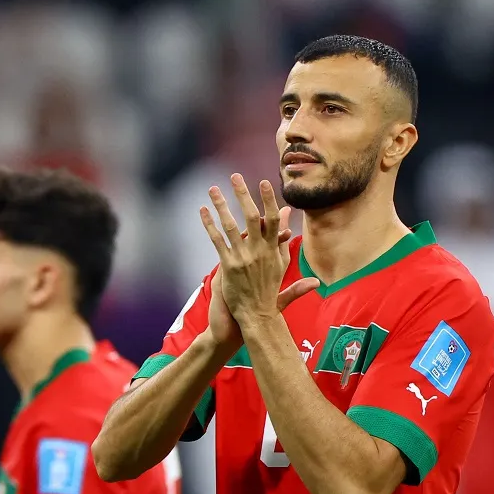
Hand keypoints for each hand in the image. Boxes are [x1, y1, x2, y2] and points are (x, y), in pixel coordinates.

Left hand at [201, 174, 318, 329]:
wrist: (257, 317)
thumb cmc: (269, 292)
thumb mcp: (282, 265)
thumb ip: (284, 242)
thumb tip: (291, 220)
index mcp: (273, 250)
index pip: (273, 219)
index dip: (269, 199)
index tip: (264, 182)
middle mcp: (259, 252)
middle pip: (252, 217)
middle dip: (242, 194)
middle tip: (234, 176)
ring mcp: (243, 259)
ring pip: (231, 226)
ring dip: (221, 205)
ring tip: (213, 189)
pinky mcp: (228, 267)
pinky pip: (217, 241)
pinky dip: (209, 225)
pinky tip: (202, 211)